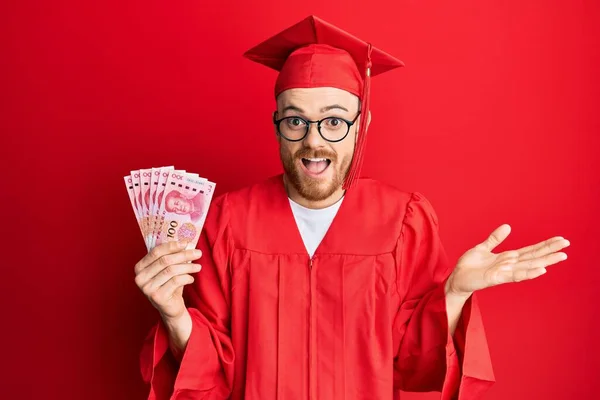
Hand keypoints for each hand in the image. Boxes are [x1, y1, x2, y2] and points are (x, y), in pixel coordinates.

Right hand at [134, 241, 201, 320]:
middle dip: (184, 255)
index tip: (186, 243)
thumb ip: (172, 256)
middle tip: (198, 253)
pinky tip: (191, 278)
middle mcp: (140, 278)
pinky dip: (186, 278)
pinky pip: (176, 281)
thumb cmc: (169, 285)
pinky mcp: (157, 297)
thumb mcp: (168, 269)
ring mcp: (147, 288)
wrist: (170, 308)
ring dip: (188, 267)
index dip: (172, 246)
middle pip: (165, 260)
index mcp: (140, 267)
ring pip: (171, 270)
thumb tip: (186, 243)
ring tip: (198, 267)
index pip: (156, 252)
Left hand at [445, 224, 569, 296]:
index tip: (560, 239)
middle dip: (550, 251)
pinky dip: (529, 273)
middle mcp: (509, 266)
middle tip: (567, 244)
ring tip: (561, 256)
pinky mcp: (496, 278)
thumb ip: (495, 239)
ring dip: (545, 261)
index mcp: (507, 258)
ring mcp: (504, 273)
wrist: (456, 279)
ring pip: (529, 266)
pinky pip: (515, 276)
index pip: (530, 250)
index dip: (545, 245)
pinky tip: (541, 270)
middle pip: (533, 257)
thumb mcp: (482, 248)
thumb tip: (508, 226)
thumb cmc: (469, 266)